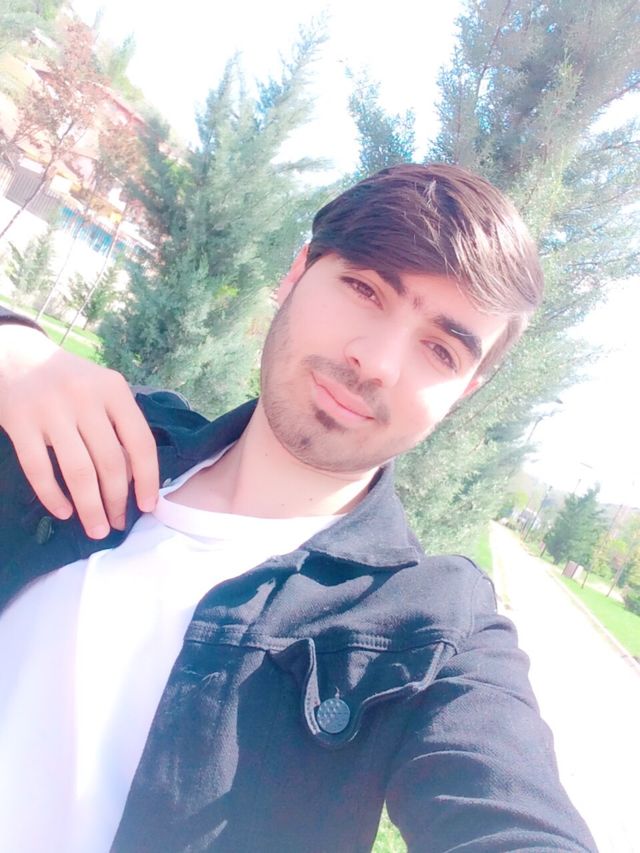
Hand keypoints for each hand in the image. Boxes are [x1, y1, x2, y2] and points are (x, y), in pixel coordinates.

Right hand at [0, 325, 158, 537]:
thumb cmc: (68, 380)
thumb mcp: (100, 390)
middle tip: (117, 526)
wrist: (15, 355)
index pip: (140, 442)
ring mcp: (51, 409)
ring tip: (96, 529)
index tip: (147, 507)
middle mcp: (85, 397)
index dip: (148, 479)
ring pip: (78, 472)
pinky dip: (53, 496)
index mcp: (114, 389)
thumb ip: (117, 425)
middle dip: (117, 502)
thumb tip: (133, 481)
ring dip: (90, 508)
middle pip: (110, 462)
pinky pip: (39, 470)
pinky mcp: (19, 421)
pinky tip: (64, 512)